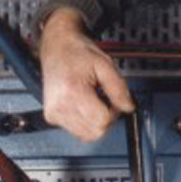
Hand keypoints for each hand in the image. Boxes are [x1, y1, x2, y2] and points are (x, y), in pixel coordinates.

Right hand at [39, 7, 134, 141]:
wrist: (57, 47)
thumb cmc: (78, 53)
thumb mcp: (105, 65)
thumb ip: (119, 88)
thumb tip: (129, 107)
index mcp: (72, 91)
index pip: (103, 120)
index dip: (115, 112)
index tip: (114, 100)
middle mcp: (60, 105)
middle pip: (96, 131)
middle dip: (107, 118)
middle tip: (106, 99)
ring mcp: (54, 113)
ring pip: (87, 135)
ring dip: (96, 121)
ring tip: (94, 100)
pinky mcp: (52, 117)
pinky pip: (77, 131)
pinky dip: (86, 122)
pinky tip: (86, 105)